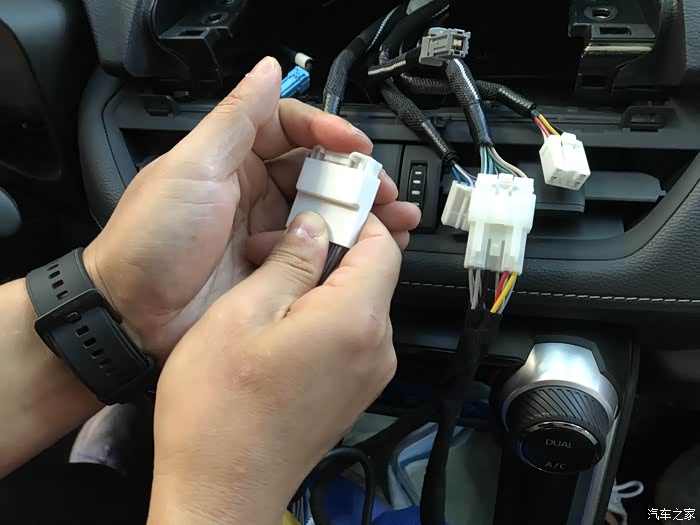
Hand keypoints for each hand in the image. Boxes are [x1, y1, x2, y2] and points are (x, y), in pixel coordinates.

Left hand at [83, 57, 419, 360]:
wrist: (130, 316)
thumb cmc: (151, 239)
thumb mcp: (192, 168)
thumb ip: (236, 119)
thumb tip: (268, 70)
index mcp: (233, 158)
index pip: (291, 129)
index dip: (327, 131)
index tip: (355, 145)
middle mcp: (254, 191)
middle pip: (318, 172)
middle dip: (356, 177)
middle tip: (385, 190)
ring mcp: (267, 232)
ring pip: (325, 213)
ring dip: (361, 213)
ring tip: (396, 220)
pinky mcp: (275, 270)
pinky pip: (318, 252)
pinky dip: (346, 249)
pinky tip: (369, 251)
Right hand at [148, 212, 399, 524]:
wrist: (220, 491)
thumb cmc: (219, 413)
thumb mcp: (242, 314)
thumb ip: (289, 261)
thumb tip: (314, 226)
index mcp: (355, 319)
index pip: (382, 243)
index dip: (351, 215)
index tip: (318, 204)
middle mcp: (377, 347)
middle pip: (372, 271)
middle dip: (327, 249)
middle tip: (271, 252)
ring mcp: (369, 374)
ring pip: (359, 301)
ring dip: (319, 283)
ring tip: (265, 291)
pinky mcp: (355, 390)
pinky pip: (351, 333)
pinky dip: (322, 315)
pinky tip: (277, 325)